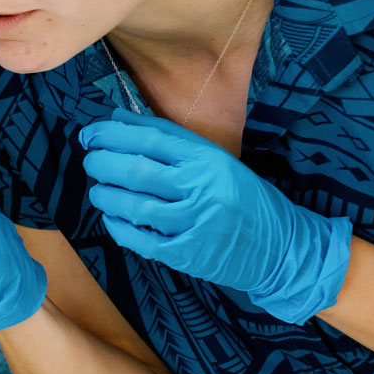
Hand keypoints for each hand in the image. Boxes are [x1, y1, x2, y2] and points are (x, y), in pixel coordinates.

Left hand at [80, 108, 351, 323]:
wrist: (283, 247)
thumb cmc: (242, 195)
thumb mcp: (212, 157)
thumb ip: (166, 136)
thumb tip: (116, 118)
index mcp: (206, 159)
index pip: (149, 139)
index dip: (112, 134)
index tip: (89, 133)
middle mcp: (201, 188)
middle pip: (137, 171)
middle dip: (103, 163)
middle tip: (89, 160)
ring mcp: (196, 224)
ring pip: (136, 206)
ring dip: (106, 195)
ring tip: (98, 190)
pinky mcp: (190, 255)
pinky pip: (143, 241)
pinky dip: (120, 228)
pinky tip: (111, 218)